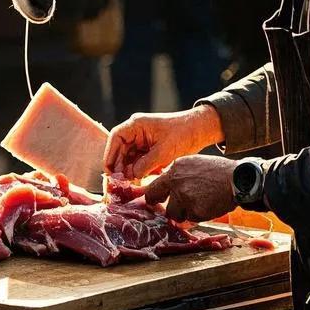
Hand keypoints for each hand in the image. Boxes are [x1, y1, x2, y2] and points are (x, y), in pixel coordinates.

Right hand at [104, 105, 223, 178]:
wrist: (199, 131)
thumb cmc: (182, 134)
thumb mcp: (163, 151)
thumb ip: (145, 164)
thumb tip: (131, 176)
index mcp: (137, 125)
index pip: (116, 137)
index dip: (110, 154)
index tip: (109, 169)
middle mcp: (137, 131)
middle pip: (120, 149)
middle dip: (119, 165)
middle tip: (119, 182)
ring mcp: (143, 140)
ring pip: (128, 156)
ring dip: (128, 169)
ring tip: (128, 184)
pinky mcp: (149, 148)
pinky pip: (138, 160)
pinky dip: (137, 170)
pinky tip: (137, 180)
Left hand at [145, 154, 236, 221]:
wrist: (238, 179)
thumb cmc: (219, 171)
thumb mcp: (194, 163)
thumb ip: (179, 174)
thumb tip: (169, 186)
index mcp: (176, 169)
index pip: (154, 185)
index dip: (152, 195)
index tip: (152, 200)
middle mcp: (176, 182)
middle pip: (158, 200)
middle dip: (165, 207)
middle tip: (172, 209)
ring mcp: (184, 197)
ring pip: (174, 213)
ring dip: (184, 213)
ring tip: (200, 203)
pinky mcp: (195, 210)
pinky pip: (191, 219)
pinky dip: (198, 216)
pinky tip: (209, 205)